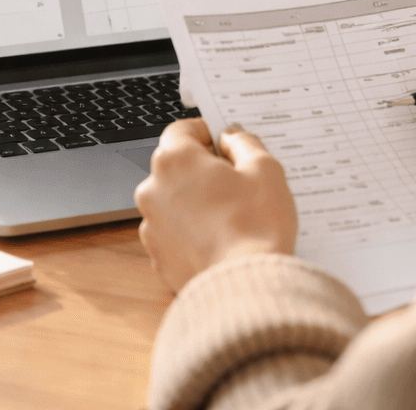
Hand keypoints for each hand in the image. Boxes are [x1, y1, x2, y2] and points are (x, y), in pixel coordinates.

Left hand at [134, 119, 297, 291]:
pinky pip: (174, 234)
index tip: (223, 142)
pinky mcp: (157, 257)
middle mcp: (152, 190)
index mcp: (175, 161)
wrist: (247, 285)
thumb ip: (244, 142)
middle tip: (236, 182)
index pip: (181, 130)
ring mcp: (151, 226)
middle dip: (202, 170)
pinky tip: (220, 240)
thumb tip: (231, 138)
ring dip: (195, 202)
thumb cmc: (256, 226)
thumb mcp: (264, 169)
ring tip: (231, 216)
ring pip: (173, 202)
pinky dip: (191, 233)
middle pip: (175, 167)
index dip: (205, 132)